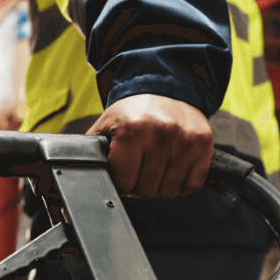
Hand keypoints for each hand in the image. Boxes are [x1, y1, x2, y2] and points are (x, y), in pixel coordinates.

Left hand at [86, 94, 213, 199]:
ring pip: (168, 192)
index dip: (121, 183)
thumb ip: (92, 153)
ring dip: (159, 185)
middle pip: (146, 191)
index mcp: (131, 131)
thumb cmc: (131, 114)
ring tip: (154, 167)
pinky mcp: (203, 144)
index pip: (124, 183)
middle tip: (138, 170)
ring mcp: (185, 140)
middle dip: (138, 186)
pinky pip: (192, 184)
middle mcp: (160, 134)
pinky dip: (181, 183)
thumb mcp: (105, 127)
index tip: (122, 175)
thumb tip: (76, 177)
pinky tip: (172, 168)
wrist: (164, 88)